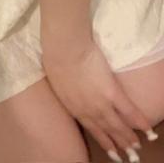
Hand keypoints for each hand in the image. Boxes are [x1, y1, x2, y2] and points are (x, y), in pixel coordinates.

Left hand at [41, 37, 154, 161]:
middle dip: (118, 143)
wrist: (64, 50)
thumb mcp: (58, 82)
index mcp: (74, 108)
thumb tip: (72, 94)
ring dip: (128, 136)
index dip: (103, 140)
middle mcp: (88, 111)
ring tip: (136, 145)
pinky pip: (129, 111)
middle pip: (106, 130)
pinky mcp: (112, 92)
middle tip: (128, 152)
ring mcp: (101, 103)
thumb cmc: (56, 58)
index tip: (111, 150)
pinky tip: (146, 128)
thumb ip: (68, 93)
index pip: (91, 129)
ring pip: (118, 125)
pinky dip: (139, 121)